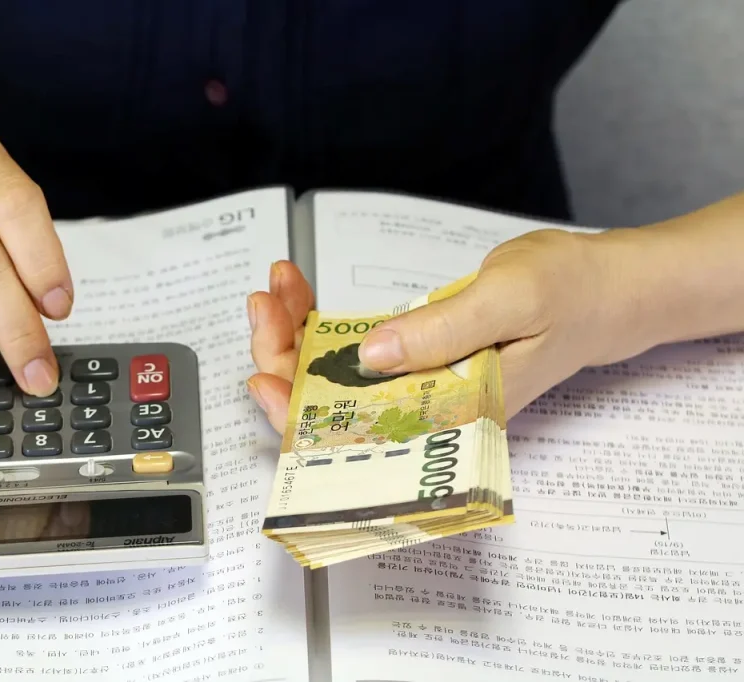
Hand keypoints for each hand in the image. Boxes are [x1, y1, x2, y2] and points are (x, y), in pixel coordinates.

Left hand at [247, 229, 648, 431]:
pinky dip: (321, 323)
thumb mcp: (509, 301)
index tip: (264, 374)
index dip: (300, 414)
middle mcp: (427, 410)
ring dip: (295, 336)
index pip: (358, 435)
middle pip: (332, 407)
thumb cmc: (569, 295)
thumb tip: (372, 357)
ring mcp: (417, 385)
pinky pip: (354, 352)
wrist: (601, 291)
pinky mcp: (414, 360)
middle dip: (284, 357)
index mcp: (451, 414)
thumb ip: (443, 332)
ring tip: (278, 287)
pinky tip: (302, 294)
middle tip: (266, 302)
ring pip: (335, 378)